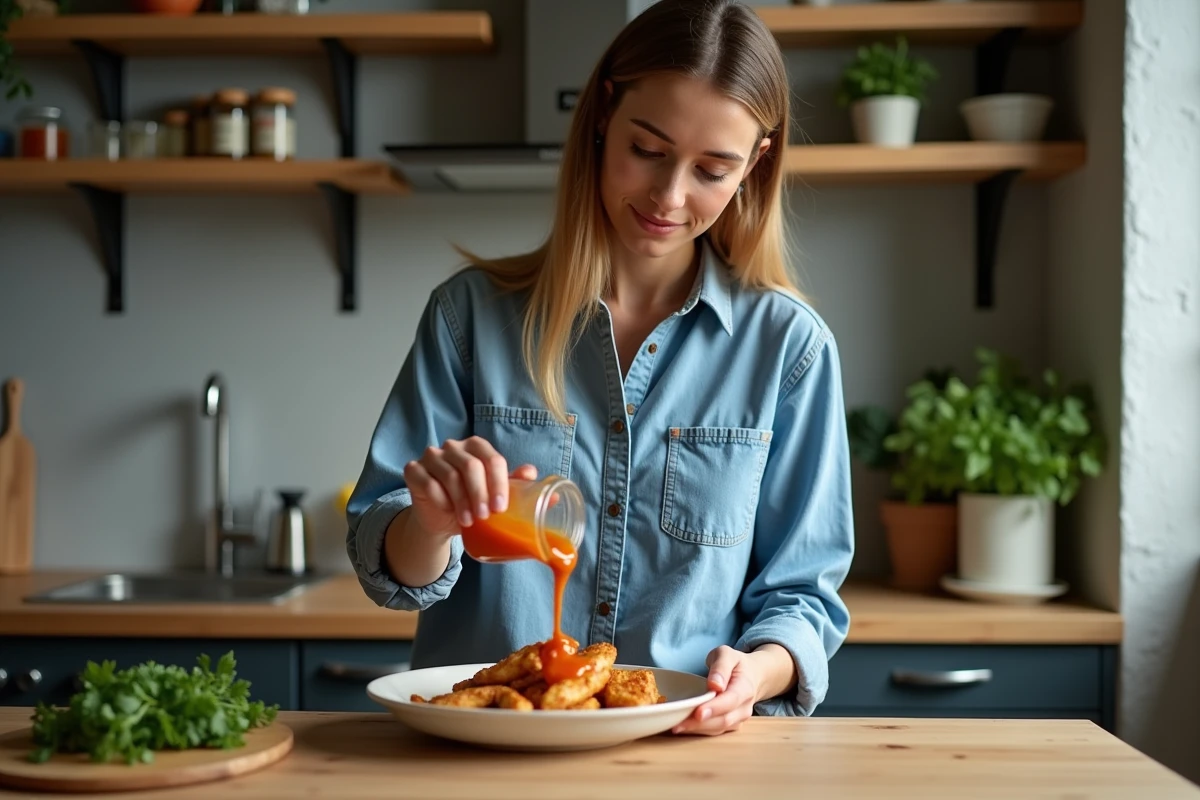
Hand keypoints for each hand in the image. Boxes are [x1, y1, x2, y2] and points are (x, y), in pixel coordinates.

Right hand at [403, 436, 536, 537]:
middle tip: (485, 516)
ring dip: (461, 501)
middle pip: (470, 465)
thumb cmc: (472, 503)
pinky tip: (446, 511)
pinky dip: (438, 499)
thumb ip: (519, 490)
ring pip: (448, 475)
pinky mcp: (413, 470)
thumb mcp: (496, 497)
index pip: (492, 459)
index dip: (499, 483)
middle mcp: (453, 447)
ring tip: (469, 521)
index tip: (501, 508)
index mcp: (477, 447)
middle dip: (480, 493)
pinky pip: (426, 482)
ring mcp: (431, 457)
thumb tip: (555, 495)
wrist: (442, 518)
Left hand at [673, 643, 800, 735]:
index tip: (698, 713)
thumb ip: (721, 667)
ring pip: (718, 728)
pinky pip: (714, 731)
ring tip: (676, 726)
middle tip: (678, 724)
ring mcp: (738, 719)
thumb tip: (715, 685)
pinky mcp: (730, 725)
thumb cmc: (736, 664)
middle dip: (700, 723)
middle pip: (723, 719)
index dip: (715, 708)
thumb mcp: (727, 654)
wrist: (752, 676)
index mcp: (745, 687)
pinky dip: (698, 730)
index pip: (731, 700)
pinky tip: (683, 727)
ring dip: (697, 729)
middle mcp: (744, 707)